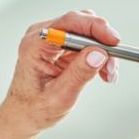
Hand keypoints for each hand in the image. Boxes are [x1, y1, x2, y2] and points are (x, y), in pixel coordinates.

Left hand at [0, 10, 120, 138]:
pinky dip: (98, 54)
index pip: (69, 24)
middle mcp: (42, 35)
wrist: (24, 114)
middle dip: (102, 42)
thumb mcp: (60, 96)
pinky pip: (85, 41)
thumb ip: (79, 74)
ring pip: (86, 32)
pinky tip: (103, 72)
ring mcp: (51, 38)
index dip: (94, 28)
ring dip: (102, 50)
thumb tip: (99, 53)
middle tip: (111, 67)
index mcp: (35, 45)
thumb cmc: (36, 108)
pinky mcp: (60, 44)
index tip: (114, 42)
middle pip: (80, 23)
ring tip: (108, 74)